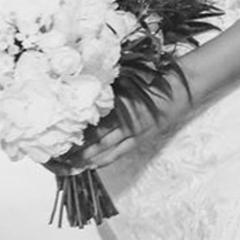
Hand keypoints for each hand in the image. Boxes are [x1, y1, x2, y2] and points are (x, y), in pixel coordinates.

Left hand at [48, 79, 191, 175]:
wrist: (183, 85)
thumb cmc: (156, 76)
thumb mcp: (127, 77)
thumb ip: (106, 87)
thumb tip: (84, 91)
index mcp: (119, 104)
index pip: (90, 124)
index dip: (73, 133)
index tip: (57, 137)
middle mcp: (125, 121)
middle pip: (94, 141)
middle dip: (75, 150)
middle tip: (56, 157)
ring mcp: (134, 133)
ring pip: (105, 150)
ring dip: (86, 158)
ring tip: (69, 164)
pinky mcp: (142, 138)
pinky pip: (119, 153)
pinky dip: (104, 159)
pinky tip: (92, 164)